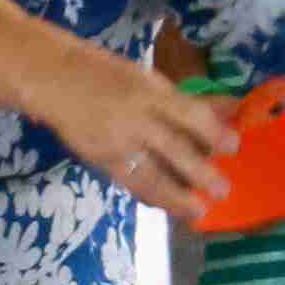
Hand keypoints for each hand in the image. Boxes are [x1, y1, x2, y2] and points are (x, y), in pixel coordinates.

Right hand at [24, 43, 241, 220]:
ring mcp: (115, 141)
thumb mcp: (146, 79)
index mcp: (149, 91)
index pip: (188, 113)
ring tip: (197, 212)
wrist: (51, 77)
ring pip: (150, 174)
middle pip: (173, 148)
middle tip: (223, 190)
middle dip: (200, 172)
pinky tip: (166, 205)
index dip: (212, 132)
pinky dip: (150, 196)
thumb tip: (232, 108)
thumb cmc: (105, 73)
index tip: (234, 147)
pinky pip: (129, 182)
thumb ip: (186, 100)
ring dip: (176, 196)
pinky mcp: (99, 159)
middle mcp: (134, 117)